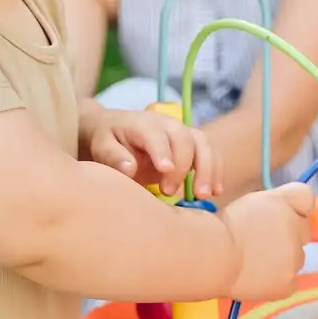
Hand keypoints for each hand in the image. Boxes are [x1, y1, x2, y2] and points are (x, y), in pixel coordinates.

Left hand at [85, 107, 217, 200]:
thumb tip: (129, 169)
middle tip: (172, 192)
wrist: (115, 129)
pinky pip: (210, 152)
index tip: (165, 170)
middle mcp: (167, 124)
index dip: (162, 151)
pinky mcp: (193, 144)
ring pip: (204, 144)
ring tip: (204, 194)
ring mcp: (183, 132)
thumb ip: (113, 156)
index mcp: (142, 123)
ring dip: (208, 169)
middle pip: (185, 138)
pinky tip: (215, 190)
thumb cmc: (107, 140)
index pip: (155, 134)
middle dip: (185, 166)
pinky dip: (216, 170)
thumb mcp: (101, 146)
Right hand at [219, 182, 314, 302]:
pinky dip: (275, 282)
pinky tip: (255, 278)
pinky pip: (288, 282)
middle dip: (288, 234)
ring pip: (295, 258)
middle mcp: (296, 228)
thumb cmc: (221, 228)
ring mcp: (294, 259)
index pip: (305, 198)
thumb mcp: (251, 202)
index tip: (279, 216)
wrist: (212, 257)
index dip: (294, 207)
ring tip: (253, 262)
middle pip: (303, 231)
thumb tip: (301, 209)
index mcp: (285, 203)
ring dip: (282, 259)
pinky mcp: (288, 284)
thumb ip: (279, 201)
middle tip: (259, 242)